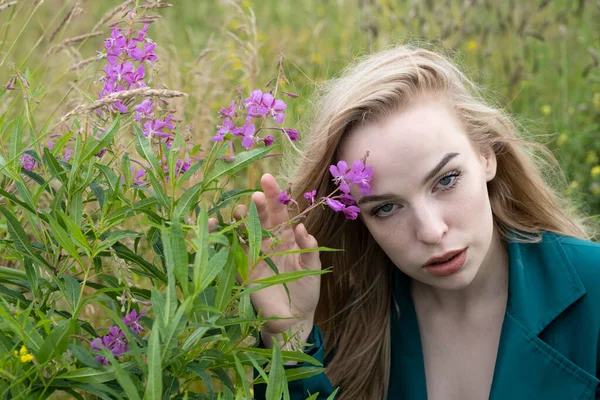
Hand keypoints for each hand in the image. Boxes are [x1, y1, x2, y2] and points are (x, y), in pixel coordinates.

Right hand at [210, 173, 321, 344]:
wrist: (292, 319)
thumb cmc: (305, 292)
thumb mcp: (312, 268)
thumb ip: (308, 249)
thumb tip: (300, 227)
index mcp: (287, 239)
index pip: (280, 212)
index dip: (274, 196)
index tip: (268, 180)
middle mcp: (269, 243)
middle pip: (261, 218)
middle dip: (258, 205)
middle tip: (256, 194)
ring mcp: (254, 255)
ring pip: (245, 231)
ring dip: (242, 220)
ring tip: (241, 211)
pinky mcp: (242, 270)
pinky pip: (231, 251)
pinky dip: (222, 238)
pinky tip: (216, 226)